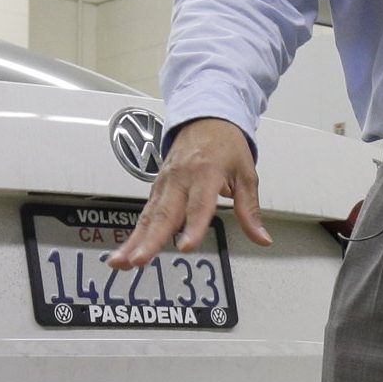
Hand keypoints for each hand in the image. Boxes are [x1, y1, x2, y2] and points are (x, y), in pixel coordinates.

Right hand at [108, 117, 270, 268]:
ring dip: (134, 241)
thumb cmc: (226, 146)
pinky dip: (134, 234)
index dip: (193, 227)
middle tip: (139, 260)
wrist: (206, 119)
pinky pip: (145, 214)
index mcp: (206, 173)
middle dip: (150, 240)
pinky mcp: (157, 188)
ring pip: (148, 216)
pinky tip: (125, 252)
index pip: (199, 205)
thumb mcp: (246, 175)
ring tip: (121, 262)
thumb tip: (262, 238)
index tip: (186, 246)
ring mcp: (165, 183)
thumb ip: (249, 210)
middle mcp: (181, 179)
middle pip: (164, 214)